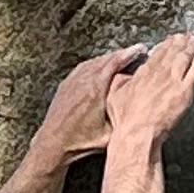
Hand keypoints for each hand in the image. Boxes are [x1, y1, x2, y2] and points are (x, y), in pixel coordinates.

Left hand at [34, 47, 141, 168]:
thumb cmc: (80, 142)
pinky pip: (82, 68)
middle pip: (105, 60)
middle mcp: (83, 81)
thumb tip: (139, 110)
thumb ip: (124, 119)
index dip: (129, 54)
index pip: (115, 63)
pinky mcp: (65, 86)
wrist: (53, 144)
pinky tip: (98, 66)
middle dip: (121, 54)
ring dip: (107, 58)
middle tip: (134, 52)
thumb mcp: (109, 135)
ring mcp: (72, 81)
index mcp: (96, 89)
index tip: (140, 49)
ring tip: (119, 58)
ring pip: (93, 62)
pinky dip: (94, 64)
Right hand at [103, 29, 193, 150]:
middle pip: (173, 52)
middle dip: (182, 43)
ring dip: (192, 49)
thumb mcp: (115, 95)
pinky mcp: (184, 92)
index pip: (158, 53)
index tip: (172, 39)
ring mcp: (173, 81)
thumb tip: (123, 76)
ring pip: (185, 58)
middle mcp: (159, 73)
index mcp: (144, 73)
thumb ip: (120, 81)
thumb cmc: (125, 119)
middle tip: (188, 36)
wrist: (137, 132)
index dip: (167, 44)